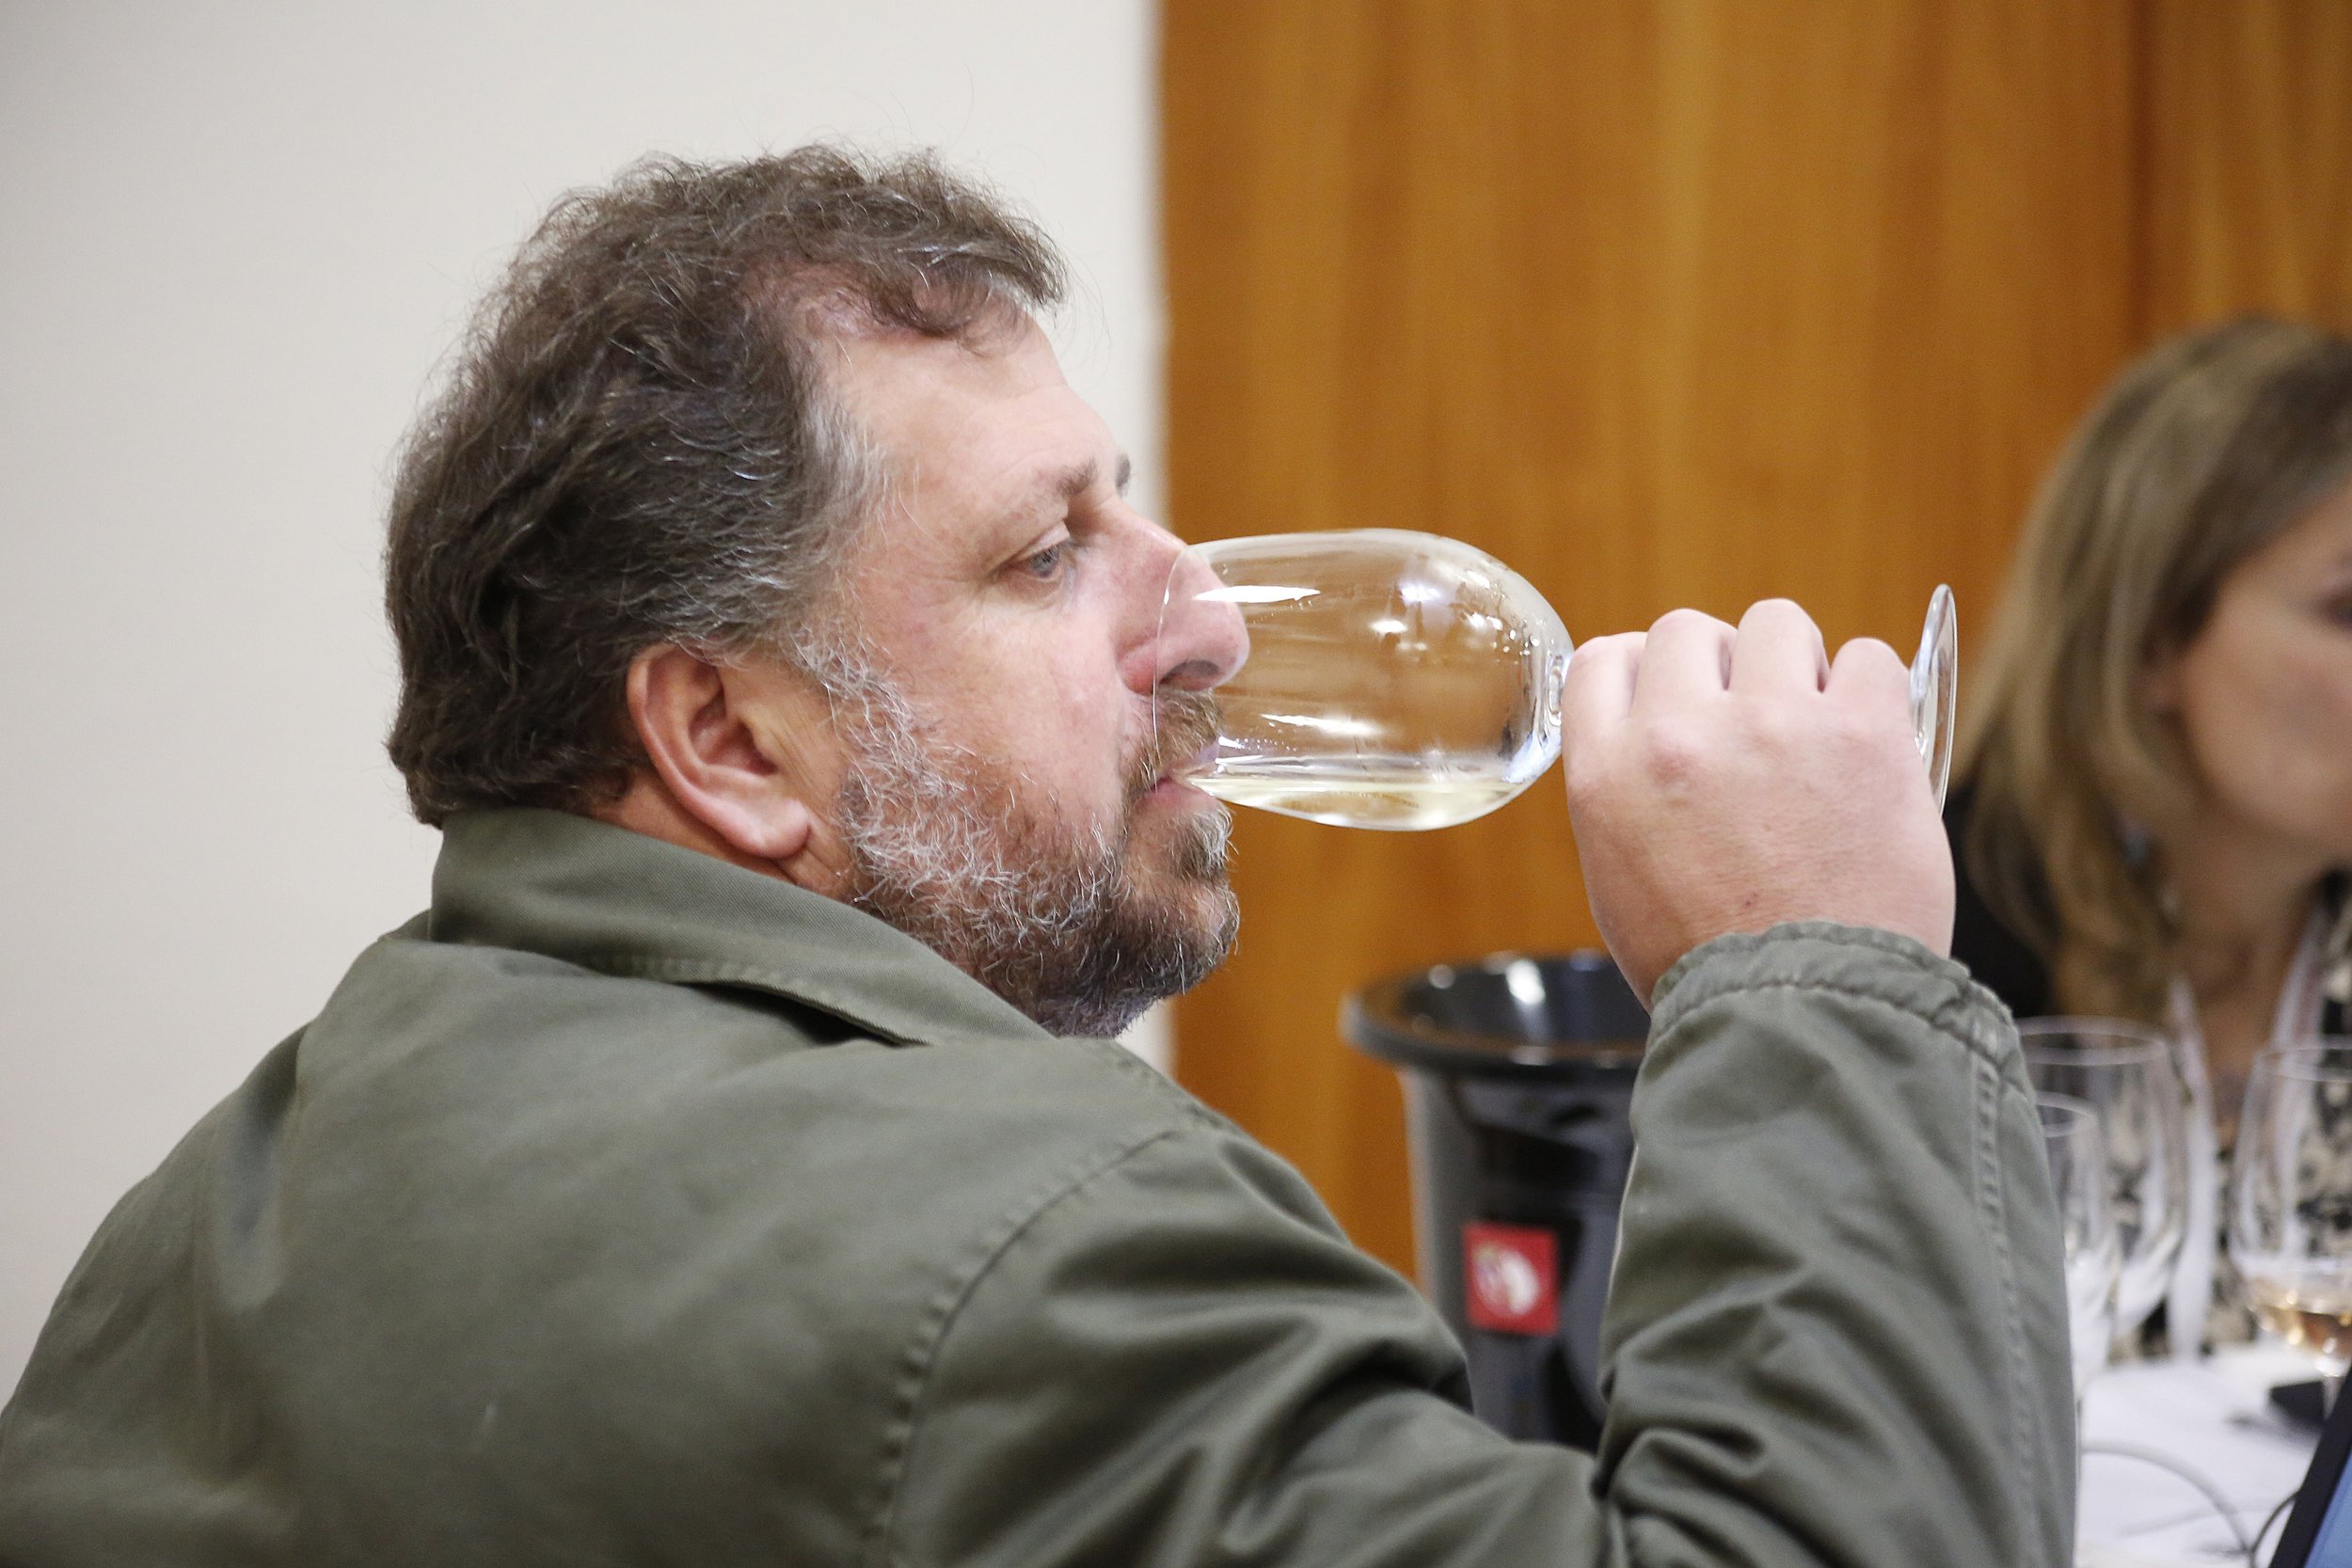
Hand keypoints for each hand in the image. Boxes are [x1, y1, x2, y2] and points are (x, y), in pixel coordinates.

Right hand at [1561, 600, 1954, 1000]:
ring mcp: (1773, 724)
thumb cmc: (1714, 968)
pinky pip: (1867, 657)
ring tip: (1812, 731)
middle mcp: (1680, 734)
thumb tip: (1653, 735)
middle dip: (1720, 668)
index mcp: (1608, 774)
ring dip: (1794, 666)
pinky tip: (1865, 743)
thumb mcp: (1619, 879)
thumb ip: (1626, 792)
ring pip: (1777, 623)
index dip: (1644, 672)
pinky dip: (1868, 693)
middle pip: (1688, 629)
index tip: (1675, 696)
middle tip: (1752, 725)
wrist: (1805, 1016)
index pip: (1605, 659)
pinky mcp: (1861, 731)